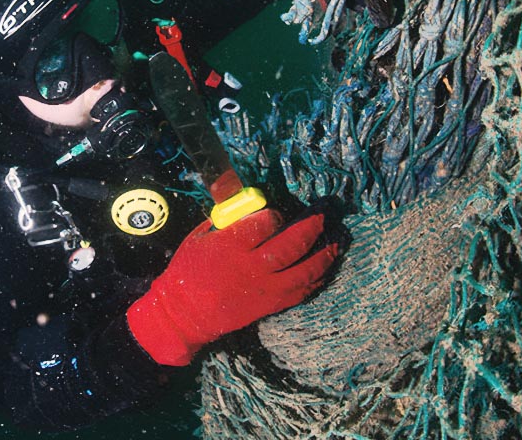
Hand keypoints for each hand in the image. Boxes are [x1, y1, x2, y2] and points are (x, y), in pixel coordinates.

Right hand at [126, 209, 337, 365]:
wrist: (185, 314)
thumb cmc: (188, 271)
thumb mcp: (198, 238)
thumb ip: (225, 221)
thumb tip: (248, 206)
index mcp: (230, 247)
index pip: (263, 224)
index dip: (275, 215)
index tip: (276, 213)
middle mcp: (251, 267)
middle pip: (292, 245)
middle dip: (312, 226)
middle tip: (323, 214)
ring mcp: (265, 288)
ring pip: (305, 270)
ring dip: (325, 253)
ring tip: (336, 240)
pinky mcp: (271, 305)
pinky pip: (301, 291)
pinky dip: (317, 278)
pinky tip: (325, 267)